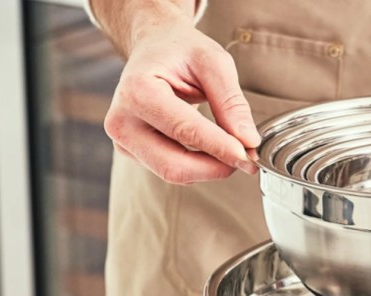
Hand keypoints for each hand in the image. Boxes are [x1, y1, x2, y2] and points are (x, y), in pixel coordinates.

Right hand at [104, 15, 259, 183]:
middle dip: (215, 168)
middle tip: (245, 159)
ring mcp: (123, 140)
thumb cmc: (181, 51)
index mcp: (137, 91)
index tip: (249, 156)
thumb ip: (231, 102)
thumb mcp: (213, 62)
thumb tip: (249, 141)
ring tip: (230, 150)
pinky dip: (197, 166)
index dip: (221, 149)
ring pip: (173, 174)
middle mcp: (122, 120)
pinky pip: (170, 170)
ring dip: (208, 169)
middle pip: (174, 165)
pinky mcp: (132, 152)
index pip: (185, 131)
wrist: (154, 46)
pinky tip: (210, 149)